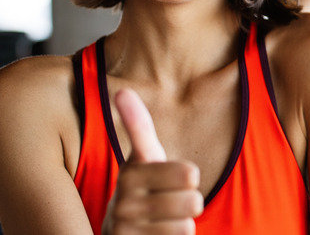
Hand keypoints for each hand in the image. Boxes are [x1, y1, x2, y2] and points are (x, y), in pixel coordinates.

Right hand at [102, 88, 202, 234]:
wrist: (117, 232)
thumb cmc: (140, 188)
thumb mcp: (140, 158)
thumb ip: (137, 125)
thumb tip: (121, 90)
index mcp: (130, 174)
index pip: (189, 174)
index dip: (188, 177)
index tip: (172, 177)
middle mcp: (124, 204)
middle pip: (192, 202)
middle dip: (189, 202)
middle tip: (170, 202)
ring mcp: (128, 232)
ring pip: (186, 227)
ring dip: (182, 225)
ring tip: (163, 221)